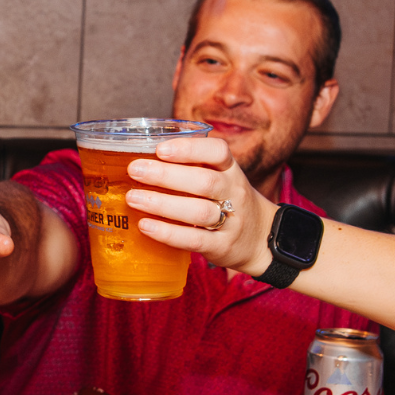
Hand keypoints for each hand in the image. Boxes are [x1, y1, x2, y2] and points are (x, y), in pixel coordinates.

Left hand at [124, 135, 275, 277]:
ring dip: (163, 204)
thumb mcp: (219, 179)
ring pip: (199, 211)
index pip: (218, 152)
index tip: (160, 149)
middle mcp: (234, 192)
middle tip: (135, 170)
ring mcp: (231, 221)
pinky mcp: (222, 246)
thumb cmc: (226, 202)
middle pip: (204, 181)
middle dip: (166, 175)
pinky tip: (145, 226)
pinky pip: (194, 239)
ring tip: (133, 198)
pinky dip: (167, 233)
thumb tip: (140, 159)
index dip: (189, 149)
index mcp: (231, 170)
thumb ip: (190, 168)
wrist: (262, 238)